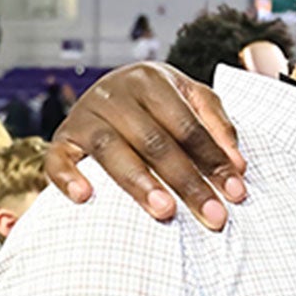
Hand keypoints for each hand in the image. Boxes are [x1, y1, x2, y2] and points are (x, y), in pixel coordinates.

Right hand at [44, 62, 247, 230]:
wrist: (106, 90)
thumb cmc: (156, 103)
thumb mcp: (190, 100)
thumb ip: (216, 126)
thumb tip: (238, 166)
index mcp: (154, 81)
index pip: (190, 126)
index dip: (215, 160)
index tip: (236, 193)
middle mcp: (117, 93)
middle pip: (156, 142)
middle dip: (188, 181)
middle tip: (212, 215)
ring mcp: (85, 114)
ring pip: (112, 149)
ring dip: (140, 182)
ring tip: (165, 211)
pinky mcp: (61, 137)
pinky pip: (58, 158)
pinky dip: (69, 177)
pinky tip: (85, 197)